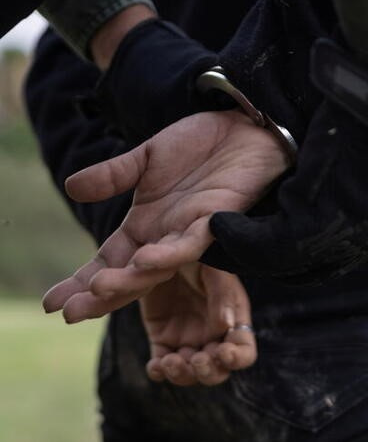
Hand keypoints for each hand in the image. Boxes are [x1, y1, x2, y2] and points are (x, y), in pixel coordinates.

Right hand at [42, 110, 287, 322]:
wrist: (242, 128)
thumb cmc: (199, 145)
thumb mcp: (147, 158)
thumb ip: (113, 176)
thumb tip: (71, 188)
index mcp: (145, 226)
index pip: (108, 261)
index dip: (80, 282)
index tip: (51, 303)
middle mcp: (165, 237)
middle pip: (130, 275)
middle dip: (100, 295)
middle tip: (71, 313)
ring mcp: (191, 233)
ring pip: (158, 267)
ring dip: (130, 279)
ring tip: (100, 290)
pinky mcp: (216, 221)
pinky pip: (191, 244)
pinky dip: (169, 253)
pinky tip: (146, 260)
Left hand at [142, 263, 255, 386]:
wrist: (163, 248)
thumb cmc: (197, 256)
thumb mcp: (214, 270)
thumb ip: (222, 296)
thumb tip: (225, 327)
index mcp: (233, 320)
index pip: (244, 351)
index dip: (237, 359)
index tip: (223, 353)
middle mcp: (213, 335)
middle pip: (218, 370)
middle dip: (208, 371)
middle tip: (196, 359)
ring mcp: (188, 340)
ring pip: (190, 373)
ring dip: (182, 374)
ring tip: (169, 361)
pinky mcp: (163, 340)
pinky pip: (162, 365)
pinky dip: (159, 372)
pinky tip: (156, 365)